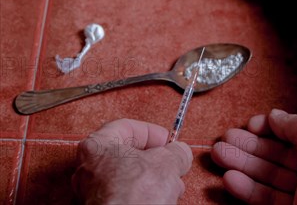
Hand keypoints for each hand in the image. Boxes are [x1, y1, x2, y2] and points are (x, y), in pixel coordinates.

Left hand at [72, 118, 192, 203]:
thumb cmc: (136, 194)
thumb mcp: (167, 162)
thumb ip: (175, 151)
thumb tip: (180, 152)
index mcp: (97, 147)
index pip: (125, 127)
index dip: (151, 132)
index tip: (168, 140)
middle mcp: (88, 169)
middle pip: (126, 154)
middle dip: (155, 160)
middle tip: (171, 164)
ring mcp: (92, 193)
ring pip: (126, 178)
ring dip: (152, 179)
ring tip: (171, 187)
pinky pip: (123, 196)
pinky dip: (142, 195)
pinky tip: (159, 200)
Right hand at [212, 109, 296, 203]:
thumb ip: (290, 123)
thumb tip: (274, 116)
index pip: (287, 138)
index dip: (266, 131)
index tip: (249, 126)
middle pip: (272, 157)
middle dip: (247, 147)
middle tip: (225, 140)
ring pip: (265, 178)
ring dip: (241, 165)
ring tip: (220, 155)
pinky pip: (266, 200)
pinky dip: (246, 190)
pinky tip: (231, 178)